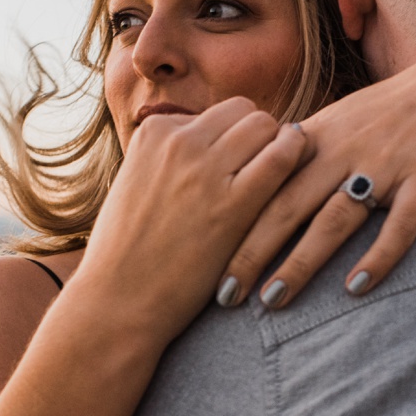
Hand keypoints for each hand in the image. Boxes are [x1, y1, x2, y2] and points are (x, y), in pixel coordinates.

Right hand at [68, 98, 312, 344]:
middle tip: (259, 173)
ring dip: (278, 146)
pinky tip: (299, 174)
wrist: (116, 303)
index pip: (213, 114)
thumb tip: (207, 149)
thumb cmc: (124, 256)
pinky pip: (282, 156)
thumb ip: (166, 160)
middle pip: (244, 112)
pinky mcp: (232, 204)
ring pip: (265, 126)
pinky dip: (296, 154)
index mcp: (154, 133)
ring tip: (275, 180)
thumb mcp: (133, 186)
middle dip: (257, 137)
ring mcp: (206, 170)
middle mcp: (179, 141)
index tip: (230, 169)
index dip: (229, 141)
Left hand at [217, 37, 415, 307]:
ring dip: (301, 261)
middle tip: (224, 296)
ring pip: (336, 218)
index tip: (203, 263)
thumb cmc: (392, 112)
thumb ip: (295, 157)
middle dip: (251, 253)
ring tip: (272, 299)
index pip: (263, 187)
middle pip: (288, 206)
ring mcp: (388, 164)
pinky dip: (379, 256)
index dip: (232, 226)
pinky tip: (355, 289)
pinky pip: (401, 224)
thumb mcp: (338, 122)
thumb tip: (247, 187)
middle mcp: (346, 149)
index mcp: (318, 138)